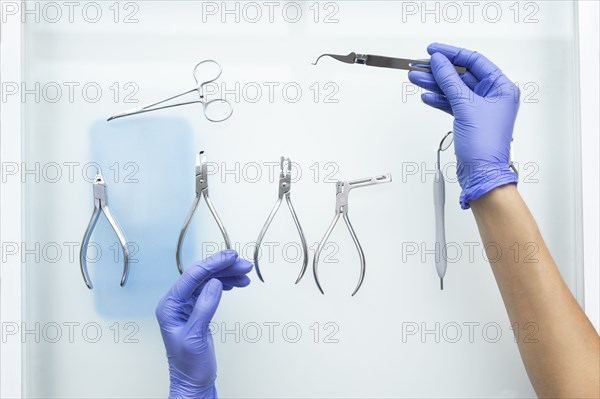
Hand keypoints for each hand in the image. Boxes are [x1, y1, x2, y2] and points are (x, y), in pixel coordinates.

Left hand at [156, 250, 252, 398]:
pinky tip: (236, 283)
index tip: (229, 257)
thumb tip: (214, 283)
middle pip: (201, 275)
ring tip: (245, 273)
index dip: (212, 264)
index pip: (191, 276)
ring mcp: (187, 305)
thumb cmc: (188, 365)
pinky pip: (212, 290)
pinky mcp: (197, 310)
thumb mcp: (195, 336)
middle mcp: (176, 302)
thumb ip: (204, 308)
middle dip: (223, 267)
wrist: (192, 382)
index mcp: (169, 306)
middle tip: (243, 263)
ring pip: (208, 281)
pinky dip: (226, 284)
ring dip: (227, 275)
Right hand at [408, 43, 519, 208]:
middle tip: (421, 66)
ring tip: (417, 78)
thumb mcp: (466, 106)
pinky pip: (452, 103)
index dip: (453, 54)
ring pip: (454, 89)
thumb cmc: (486, 145)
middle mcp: (493, 96)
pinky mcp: (469, 119)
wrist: (481, 173)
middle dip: (440, 71)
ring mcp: (480, 109)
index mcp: (501, 88)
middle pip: (462, 75)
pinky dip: (439, 99)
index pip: (475, 62)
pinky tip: (428, 95)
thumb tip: (440, 62)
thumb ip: (450, 81)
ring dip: (435, 84)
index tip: (435, 50)